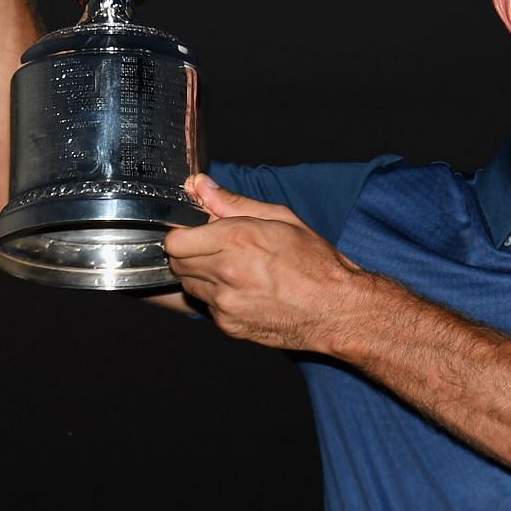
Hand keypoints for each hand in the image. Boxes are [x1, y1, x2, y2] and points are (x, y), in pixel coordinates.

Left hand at [165, 174, 379, 352]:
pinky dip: (218, 298)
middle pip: (177, 263)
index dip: (184, 234)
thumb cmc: (316, 263)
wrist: (336, 310)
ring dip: (202, 277)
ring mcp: (225, 302)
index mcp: (238, 239)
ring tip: (234, 272)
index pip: (175, 240)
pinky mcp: (228, 325)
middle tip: (217, 250)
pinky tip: (244, 292)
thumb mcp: (282, 218)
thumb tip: (200, 185)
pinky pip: (207, 307)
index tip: (197, 233)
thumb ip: (233, 202)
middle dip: (190, 254)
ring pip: (188, 286)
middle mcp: (226, 272)